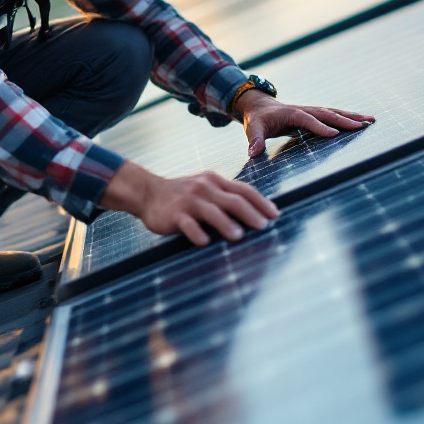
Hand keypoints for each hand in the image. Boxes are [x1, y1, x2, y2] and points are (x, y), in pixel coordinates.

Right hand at [100, 162, 278, 245]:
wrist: (148, 193)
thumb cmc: (183, 195)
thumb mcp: (205, 188)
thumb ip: (225, 196)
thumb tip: (256, 214)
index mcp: (215, 181)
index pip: (243, 189)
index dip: (261, 202)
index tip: (275, 214)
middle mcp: (204, 188)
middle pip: (232, 200)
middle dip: (250, 214)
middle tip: (263, 227)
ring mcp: (189, 201)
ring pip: (211, 212)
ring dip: (226, 224)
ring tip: (239, 237)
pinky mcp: (174, 215)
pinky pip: (188, 225)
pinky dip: (197, 233)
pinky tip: (205, 242)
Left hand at [235, 90, 374, 156]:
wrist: (258, 105)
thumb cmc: (257, 119)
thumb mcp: (253, 128)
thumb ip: (255, 140)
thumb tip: (253, 154)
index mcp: (291, 113)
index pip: (307, 120)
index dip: (320, 127)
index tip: (334, 135)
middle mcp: (304, 110)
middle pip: (327, 113)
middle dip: (344, 119)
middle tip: (362, 125)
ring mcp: (311, 111)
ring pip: (334, 113)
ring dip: (351, 117)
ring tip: (370, 120)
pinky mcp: (314, 115)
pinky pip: (333, 116)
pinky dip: (347, 118)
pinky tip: (361, 122)